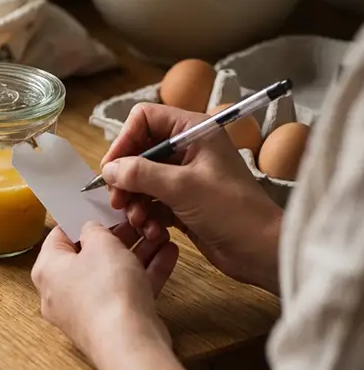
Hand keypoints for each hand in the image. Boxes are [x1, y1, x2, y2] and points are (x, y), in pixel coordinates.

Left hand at [31, 221, 177, 364]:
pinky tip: (168, 254)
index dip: (81, 220)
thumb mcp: (101, 244)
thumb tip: (91, 228)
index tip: (100, 210)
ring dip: (138, 253)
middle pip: (89, 256)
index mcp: (48, 270)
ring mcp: (87, 309)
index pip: (59, 237)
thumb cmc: (106, 291)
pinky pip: (128, 291)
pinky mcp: (112, 322)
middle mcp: (61, 292)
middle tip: (137, 222)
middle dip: (119, 237)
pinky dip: (147, 273)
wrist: (128, 341)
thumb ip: (95, 229)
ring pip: (113, 274)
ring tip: (159, 234)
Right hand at [101, 103, 282, 293]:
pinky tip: (153, 230)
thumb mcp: (181, 187)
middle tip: (118, 201)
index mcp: (194, 131)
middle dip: (125, 178)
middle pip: (138, 152)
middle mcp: (188, 148)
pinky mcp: (182, 201)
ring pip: (141, 179)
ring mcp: (184, 175)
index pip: (145, 119)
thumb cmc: (232, 211)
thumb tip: (108, 169)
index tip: (111, 169)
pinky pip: (151, 201)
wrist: (260, 250)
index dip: (124, 141)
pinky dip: (146, 215)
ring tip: (138, 221)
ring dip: (134, 201)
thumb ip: (140, 173)